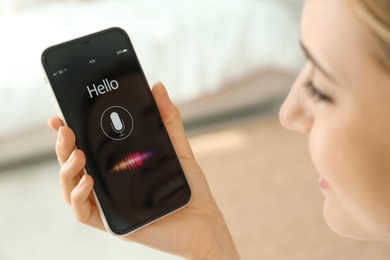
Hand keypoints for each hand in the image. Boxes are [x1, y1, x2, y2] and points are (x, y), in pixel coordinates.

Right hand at [48, 82, 238, 258]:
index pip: (86, 147)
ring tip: (78, 153)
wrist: (205, 220)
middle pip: (74, 165)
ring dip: (67, 169)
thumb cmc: (188, 187)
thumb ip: (167, 119)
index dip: (69, 133)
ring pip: (71, 187)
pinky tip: (88, 180)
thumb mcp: (177, 148)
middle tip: (65, 130)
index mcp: (118, 166)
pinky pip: (84, 213)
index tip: (61, 117)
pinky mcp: (114, 223)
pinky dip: (78, 197)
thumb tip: (159, 88)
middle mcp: (109, 184)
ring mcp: (110, 203)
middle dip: (63, 146)